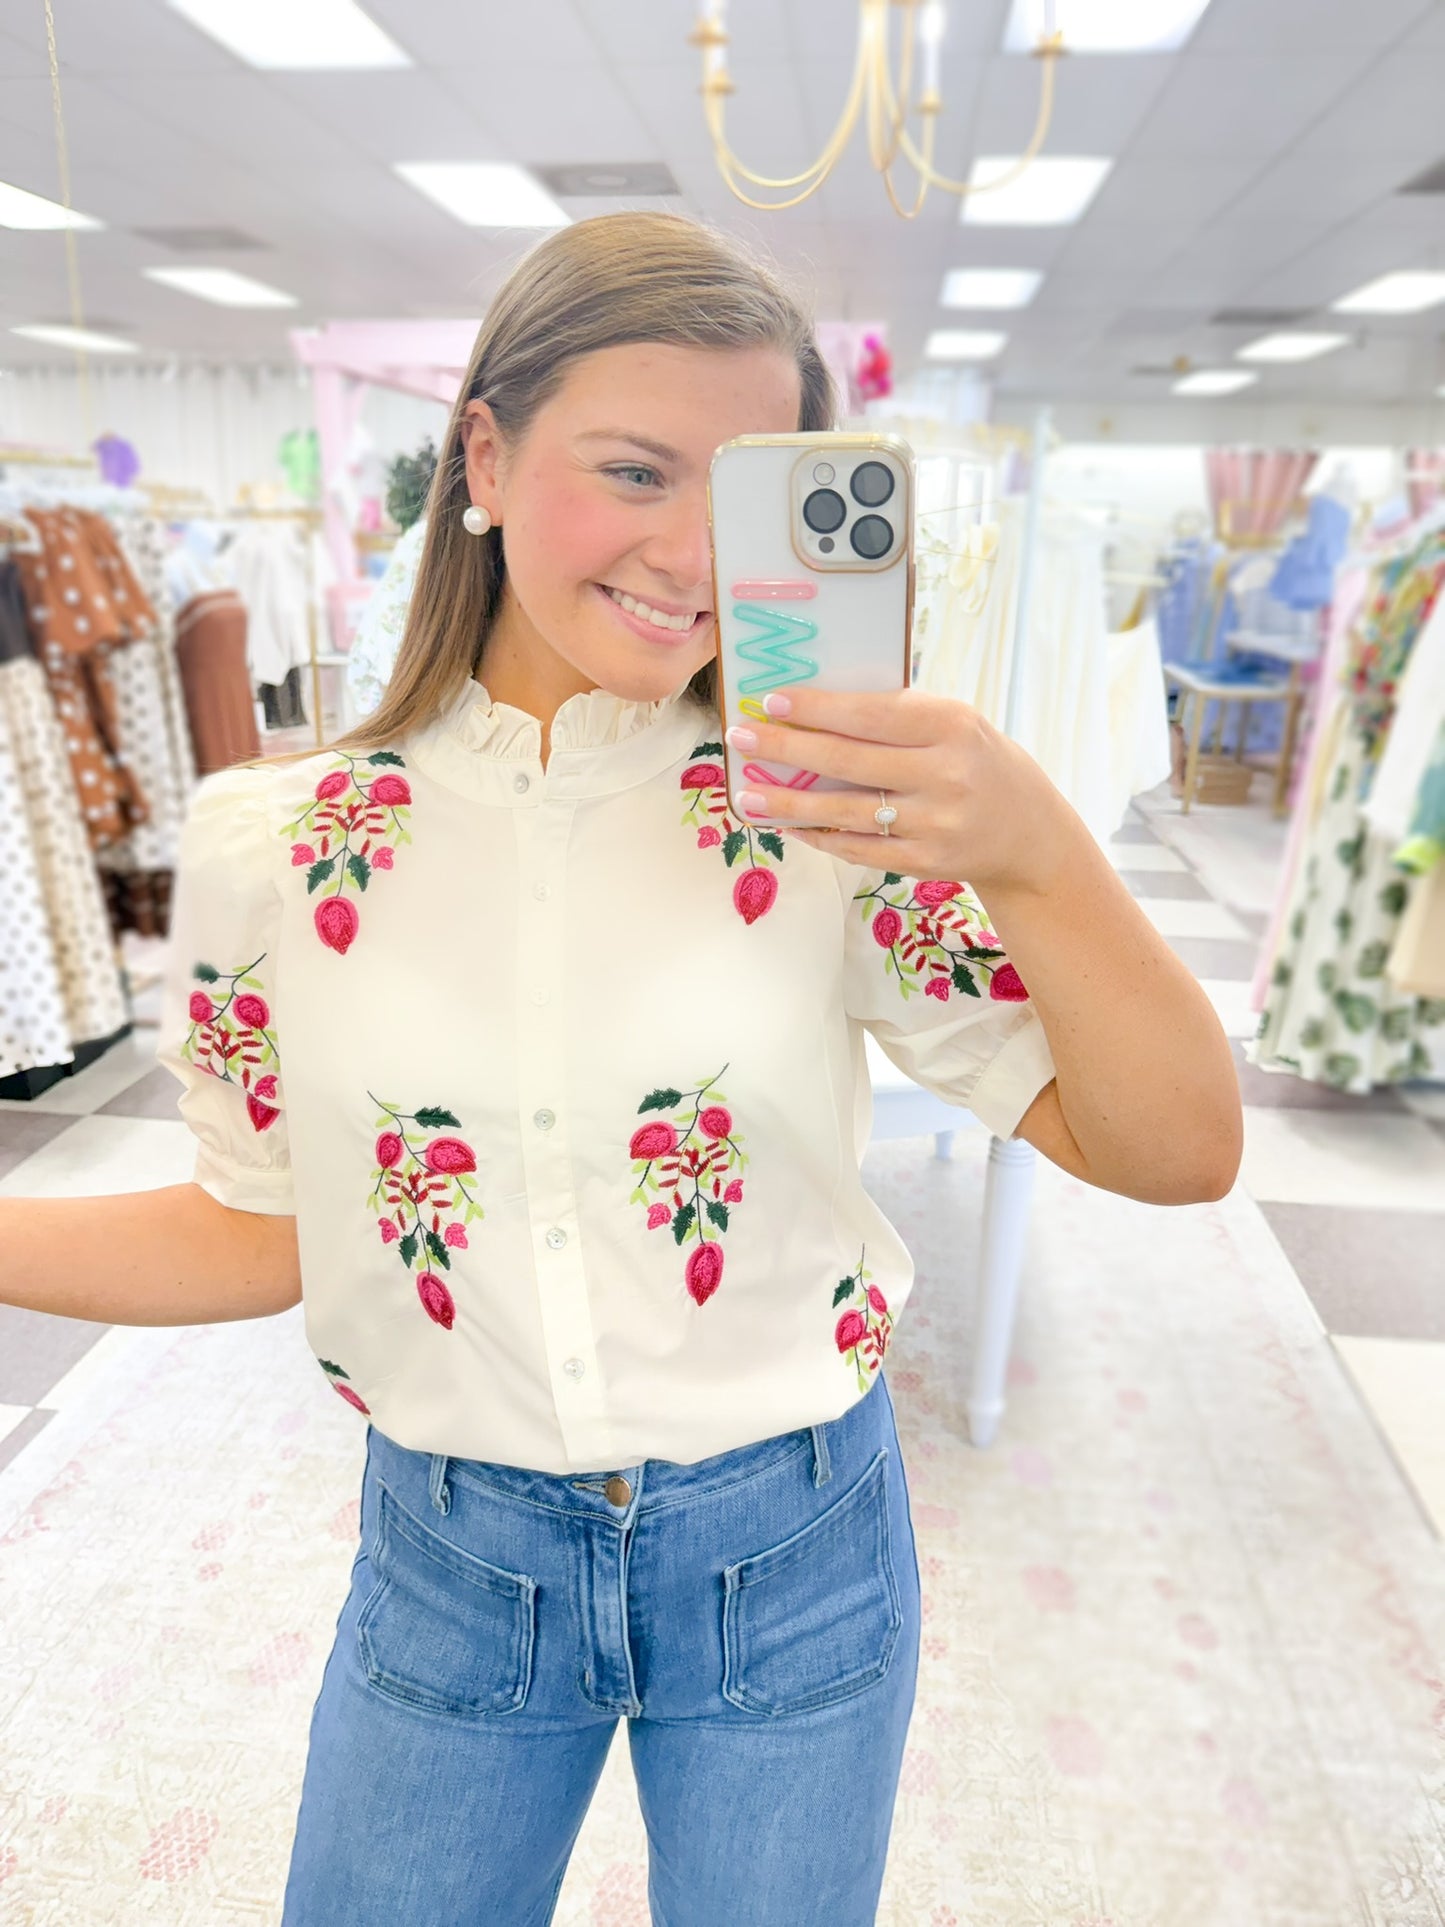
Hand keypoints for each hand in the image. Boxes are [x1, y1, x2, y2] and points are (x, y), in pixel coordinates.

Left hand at [725, 684, 1076, 895]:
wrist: (1029, 834)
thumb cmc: (978, 762)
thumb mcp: (955, 724)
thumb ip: (899, 716)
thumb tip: (817, 708)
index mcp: (952, 726)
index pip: (871, 714)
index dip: (817, 708)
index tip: (771, 701)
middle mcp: (945, 775)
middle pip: (848, 761)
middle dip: (786, 748)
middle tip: (741, 737)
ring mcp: (935, 823)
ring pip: (844, 812)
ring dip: (788, 803)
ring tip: (747, 795)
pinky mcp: (925, 862)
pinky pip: (857, 848)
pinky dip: (818, 836)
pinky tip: (787, 825)